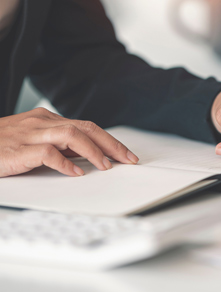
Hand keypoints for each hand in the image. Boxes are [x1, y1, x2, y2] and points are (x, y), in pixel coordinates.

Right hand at [0, 108, 137, 177]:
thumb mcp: (31, 142)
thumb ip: (57, 145)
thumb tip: (88, 155)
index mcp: (46, 119)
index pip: (86, 126)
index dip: (109, 140)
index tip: (126, 154)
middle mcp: (41, 123)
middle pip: (86, 127)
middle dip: (111, 144)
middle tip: (128, 159)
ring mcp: (30, 134)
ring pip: (72, 135)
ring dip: (94, 151)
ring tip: (107, 166)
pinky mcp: (19, 149)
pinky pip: (49, 153)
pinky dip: (66, 163)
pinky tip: (76, 173)